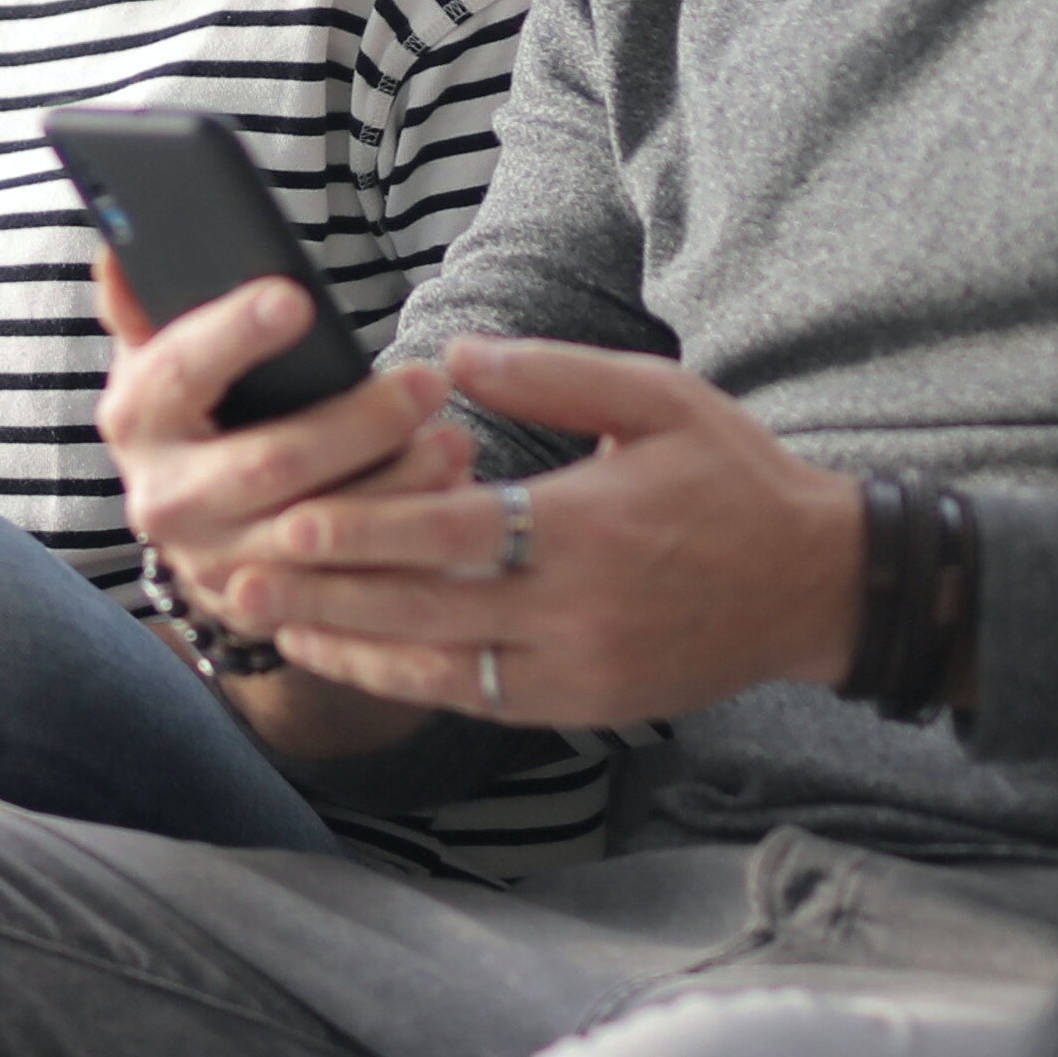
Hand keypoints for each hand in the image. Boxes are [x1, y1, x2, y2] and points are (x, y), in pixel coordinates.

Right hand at [99, 255, 447, 609]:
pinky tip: (448, 503)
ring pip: (319, 533)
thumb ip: (143, 305)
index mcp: (136, 420)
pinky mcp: (268, 610)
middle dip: (358, 422)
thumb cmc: (195, 414)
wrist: (196, 527)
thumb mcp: (162, 360)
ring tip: (454, 441)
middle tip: (427, 382)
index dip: (235, 334)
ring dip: (397, 487)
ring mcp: (216, 565)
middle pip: (271, 461)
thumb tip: (120, 250)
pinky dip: (404, 548)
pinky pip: (347, 586)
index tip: (295, 299)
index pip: (180, 370)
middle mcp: (165, 501)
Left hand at [220, 330, 860, 732]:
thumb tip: (452, 353)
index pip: (453, 534)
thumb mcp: (656, 397)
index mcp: (588, 525)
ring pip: (442, 668)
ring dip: (351, 650)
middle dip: (327, 598)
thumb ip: (550, 374)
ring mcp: (579, 667)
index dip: (365, 532)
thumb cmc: (733, 479)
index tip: (288, 522)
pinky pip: (479, 698)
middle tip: (241, 581)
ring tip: (273, 627)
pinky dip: (410, 682)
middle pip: (426, 609)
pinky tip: (355, 660)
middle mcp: (577, 607)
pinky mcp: (584, 703)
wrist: (815, 585)